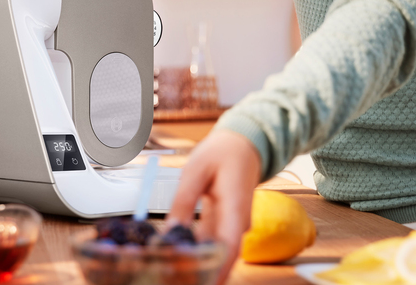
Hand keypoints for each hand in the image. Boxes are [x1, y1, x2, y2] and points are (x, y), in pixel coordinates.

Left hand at [167, 130, 262, 284]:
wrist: (243, 144)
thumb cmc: (222, 152)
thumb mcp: (196, 170)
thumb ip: (184, 200)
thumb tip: (172, 229)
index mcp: (235, 208)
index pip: (229, 247)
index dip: (216, 269)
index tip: (202, 282)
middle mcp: (238, 222)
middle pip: (222, 256)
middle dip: (202, 271)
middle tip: (174, 277)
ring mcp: (233, 225)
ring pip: (215, 251)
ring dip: (197, 262)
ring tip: (172, 268)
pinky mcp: (225, 223)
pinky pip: (211, 241)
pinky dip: (195, 249)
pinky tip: (176, 251)